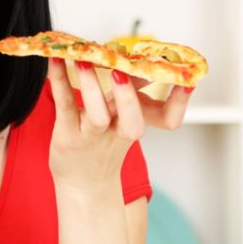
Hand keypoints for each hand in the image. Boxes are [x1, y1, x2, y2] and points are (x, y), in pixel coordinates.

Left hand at [47, 57, 193, 189]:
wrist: (83, 183)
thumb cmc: (105, 145)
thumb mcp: (124, 121)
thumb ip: (134, 94)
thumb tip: (142, 60)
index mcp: (136, 125)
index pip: (168, 119)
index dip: (180, 103)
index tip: (187, 81)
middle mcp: (117, 132)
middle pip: (132, 121)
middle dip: (128, 96)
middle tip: (121, 70)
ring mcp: (91, 134)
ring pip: (96, 114)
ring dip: (91, 86)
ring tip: (82, 60)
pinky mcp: (67, 133)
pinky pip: (65, 106)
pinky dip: (59, 82)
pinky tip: (55, 61)